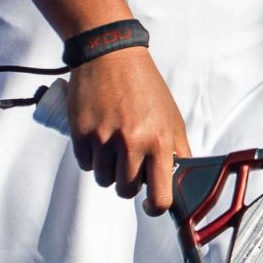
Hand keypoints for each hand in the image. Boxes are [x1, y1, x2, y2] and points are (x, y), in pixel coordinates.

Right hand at [65, 47, 192, 214]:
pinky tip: (98, 136)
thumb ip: (178, 150)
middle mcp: (131, 144)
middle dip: (128, 182)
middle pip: (126, 190)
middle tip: (129, 162)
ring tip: (113, 146)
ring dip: (108, 170)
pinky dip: (91, 157)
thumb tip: (181, 179)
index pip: (160, 196)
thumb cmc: (144, 86)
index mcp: (158, 142)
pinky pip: (85, 164)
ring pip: (103, 180)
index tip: (149, 204)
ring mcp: (103, 140)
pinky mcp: (81, 134)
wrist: (110, 55)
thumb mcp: (171, 116)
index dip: (155, 207)